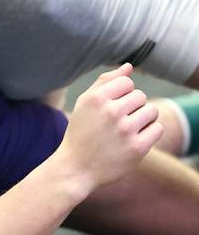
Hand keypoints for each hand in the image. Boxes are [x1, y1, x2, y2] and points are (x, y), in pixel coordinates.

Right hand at [60, 64, 162, 189]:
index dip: (122, 94)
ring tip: (128, 129)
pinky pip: (157, 129)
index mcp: (96, 98)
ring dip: (143, 119)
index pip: (127, 82)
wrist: (76, 167)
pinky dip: (150, 133)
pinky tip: (135, 139)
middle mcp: (111, 112)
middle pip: (140, 96)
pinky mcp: (137, 148)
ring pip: (152, 111)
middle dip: (133, 107)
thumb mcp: (85, 104)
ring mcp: (125, 130)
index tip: (112, 107)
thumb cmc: (81, 132)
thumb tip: (129, 67)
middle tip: (118, 122)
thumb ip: (105, 82)